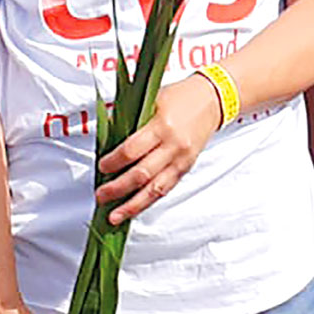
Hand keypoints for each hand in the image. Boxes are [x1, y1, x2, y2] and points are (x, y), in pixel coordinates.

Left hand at [93, 75, 224, 222]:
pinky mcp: (186, 169)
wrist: (212, 100)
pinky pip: (165, 189)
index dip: (114, 162)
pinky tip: (134, 209)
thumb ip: (132, 120)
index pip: (133, 150)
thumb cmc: (180, 97)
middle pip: (142, 174)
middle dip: (118, 188)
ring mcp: (181, 160)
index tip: (101, 167)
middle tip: (101, 195)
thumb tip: (106, 140)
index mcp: (162, 126)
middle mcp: (173, 146)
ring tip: (115, 216)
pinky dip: (148, 201)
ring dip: (133, 205)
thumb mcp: (152, 100)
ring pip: (155, 189)